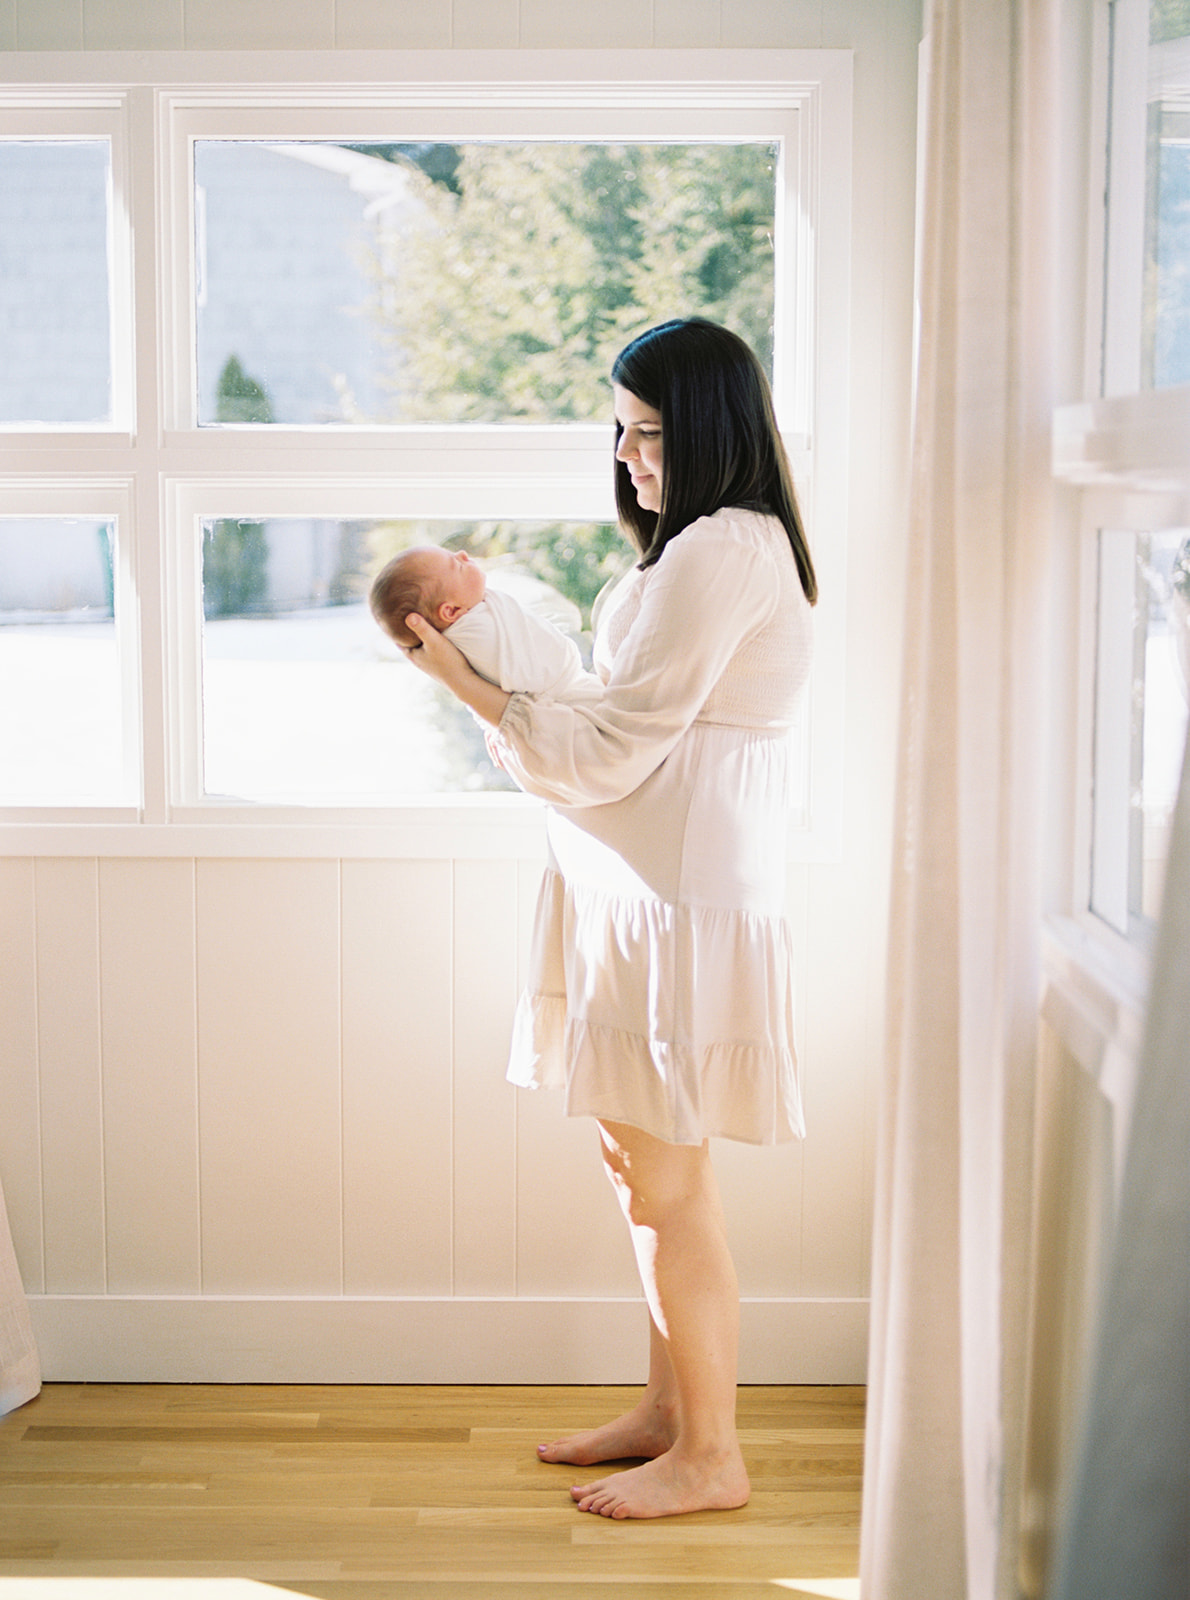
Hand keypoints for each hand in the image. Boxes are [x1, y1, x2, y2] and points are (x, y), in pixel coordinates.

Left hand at [401, 612, 513, 729]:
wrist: (463, 681)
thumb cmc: (448, 660)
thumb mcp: (434, 640)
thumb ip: (421, 627)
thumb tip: (407, 615)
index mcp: (412, 655)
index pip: (398, 640)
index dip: (395, 630)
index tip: (393, 618)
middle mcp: (418, 661)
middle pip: (409, 643)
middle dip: (408, 632)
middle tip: (407, 616)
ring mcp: (429, 664)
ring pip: (420, 647)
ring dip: (420, 638)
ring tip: (421, 624)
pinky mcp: (439, 666)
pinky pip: (430, 651)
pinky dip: (429, 643)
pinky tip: (436, 637)